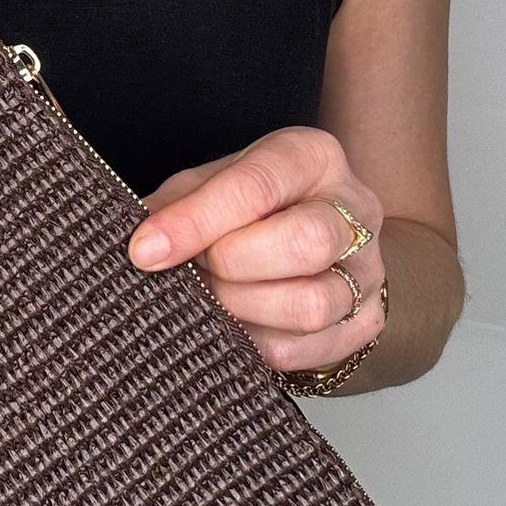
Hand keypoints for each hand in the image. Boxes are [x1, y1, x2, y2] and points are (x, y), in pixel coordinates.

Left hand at [128, 127, 386, 375]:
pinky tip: (237, 326)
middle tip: (196, 271)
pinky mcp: (369, 320)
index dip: (196, 222)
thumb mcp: (209, 187)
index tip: (145, 250)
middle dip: (232, 265)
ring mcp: (368, 268)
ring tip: (213, 300)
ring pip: (313, 303)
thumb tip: (136, 245)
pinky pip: (311, 349)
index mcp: (311, 156)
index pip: (258, 185)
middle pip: (306, 242)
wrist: (311, 245)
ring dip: (244, 310)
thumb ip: (176, 206)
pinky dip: (259, 345)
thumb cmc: (249, 209)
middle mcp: (354, 207)